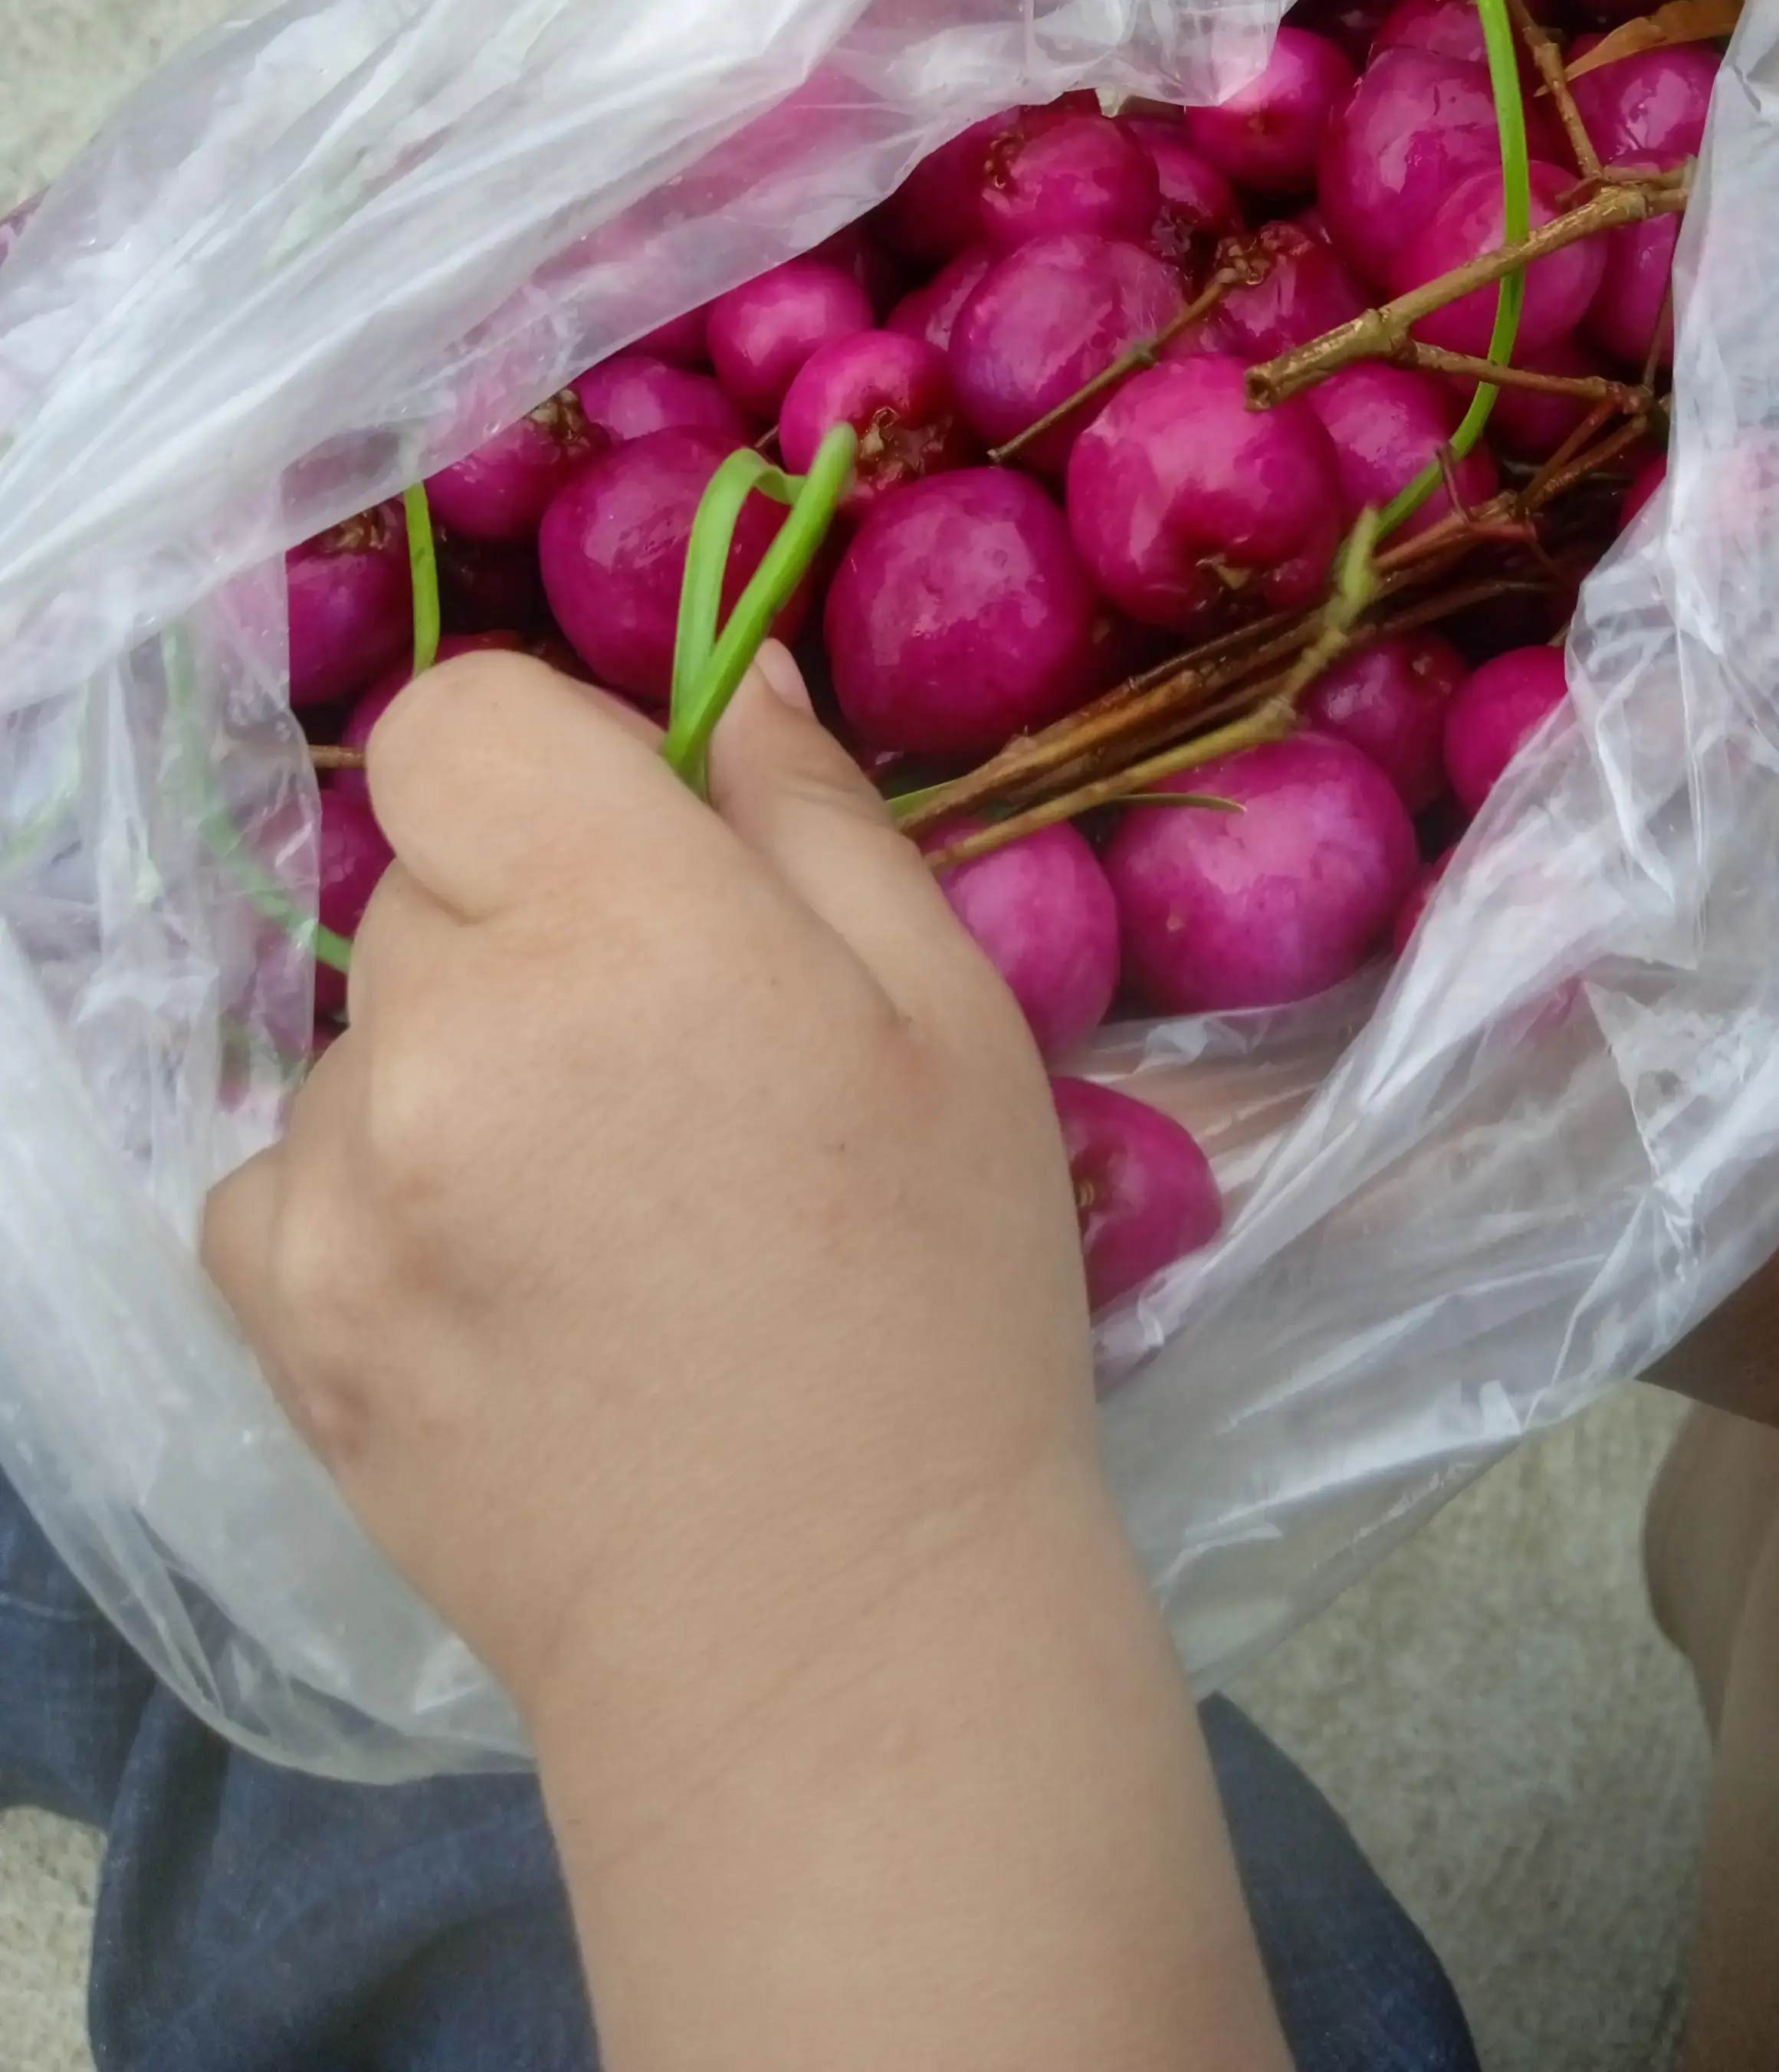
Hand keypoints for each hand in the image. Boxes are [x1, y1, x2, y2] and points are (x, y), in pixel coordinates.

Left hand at [204, 647, 1093, 1744]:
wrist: (831, 1635)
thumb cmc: (936, 1306)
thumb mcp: (952, 1022)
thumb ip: (818, 823)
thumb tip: (734, 687)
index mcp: (624, 932)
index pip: (460, 719)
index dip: (550, 765)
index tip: (640, 859)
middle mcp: (444, 1039)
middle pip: (427, 878)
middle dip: (533, 928)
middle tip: (668, 1073)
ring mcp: (341, 1192)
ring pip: (366, 1032)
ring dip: (455, 1070)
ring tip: (596, 1213)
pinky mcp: (280, 1324)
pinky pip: (284, 1172)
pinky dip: (371, 1194)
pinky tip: (495, 1280)